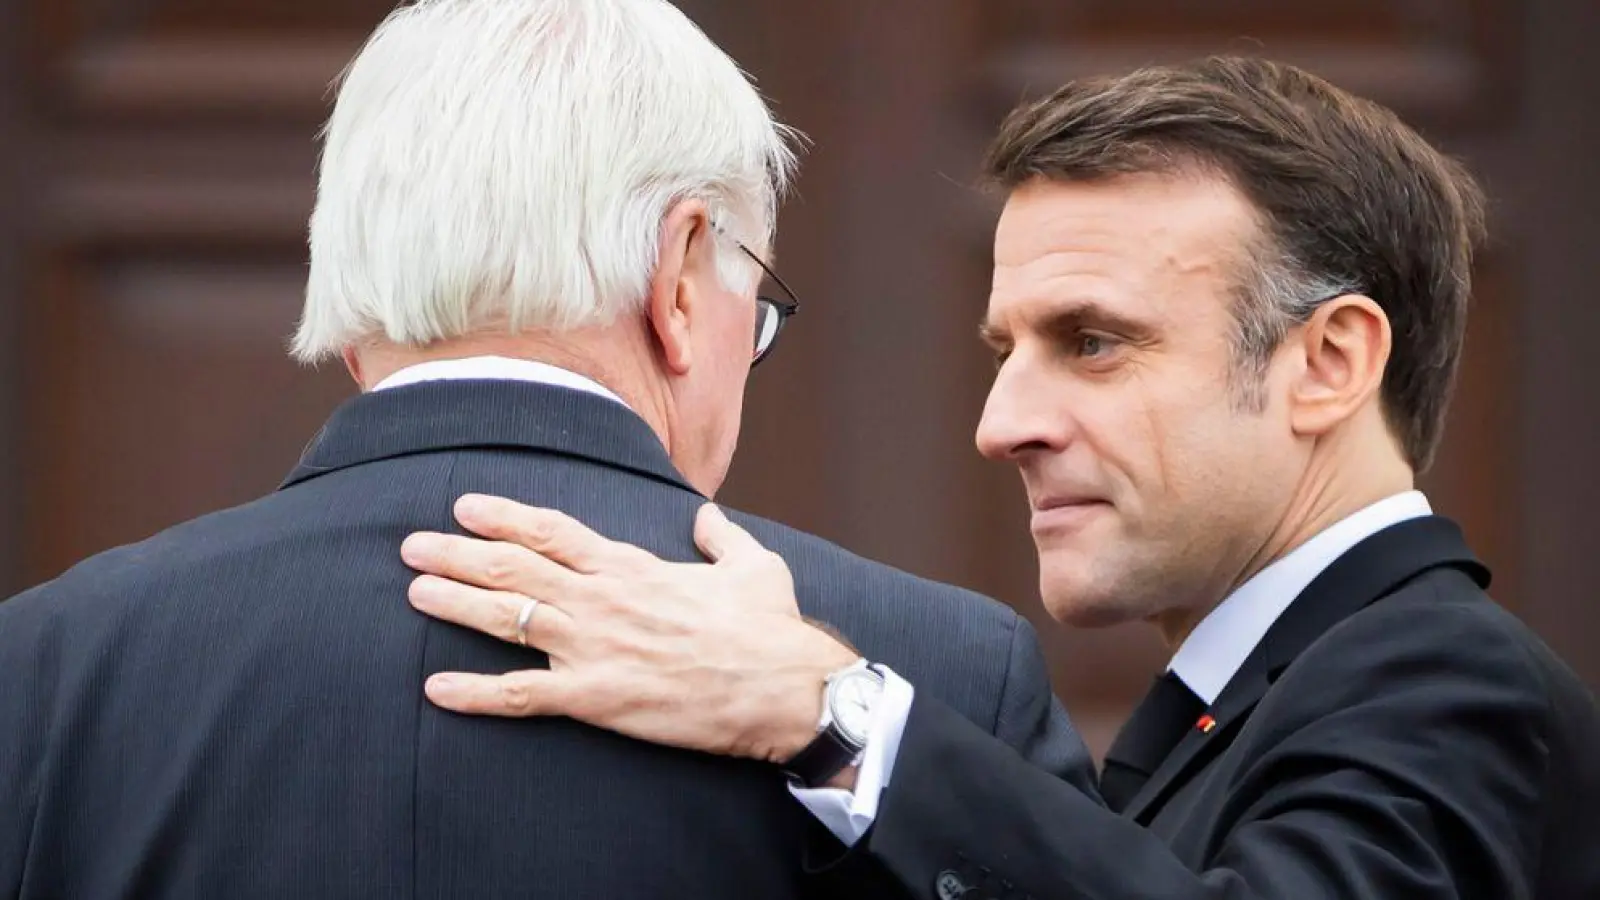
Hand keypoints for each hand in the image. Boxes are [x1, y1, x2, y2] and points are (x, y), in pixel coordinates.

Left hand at [400, 495, 860, 764]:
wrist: (783, 686)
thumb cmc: (770, 628)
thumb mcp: (754, 565)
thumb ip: (721, 536)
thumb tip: (707, 518)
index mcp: (632, 565)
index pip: (553, 530)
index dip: (504, 516)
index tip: (466, 506)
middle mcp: (602, 598)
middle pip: (514, 567)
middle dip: (458, 553)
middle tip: (413, 546)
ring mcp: (594, 647)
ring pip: (507, 618)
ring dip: (454, 603)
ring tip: (414, 592)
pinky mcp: (596, 697)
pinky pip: (521, 695)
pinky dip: (474, 693)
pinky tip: (436, 690)